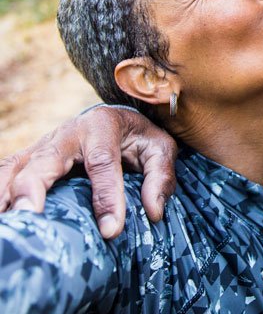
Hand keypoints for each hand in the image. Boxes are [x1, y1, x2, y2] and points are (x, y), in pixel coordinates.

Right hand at [0, 106, 177, 238]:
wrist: (116, 118)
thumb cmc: (138, 137)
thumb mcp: (159, 148)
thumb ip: (160, 176)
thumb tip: (154, 212)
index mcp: (102, 125)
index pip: (102, 161)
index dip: (106, 195)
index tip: (111, 229)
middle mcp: (68, 133)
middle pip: (45, 160)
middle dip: (35, 188)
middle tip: (32, 217)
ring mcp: (43, 145)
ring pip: (17, 168)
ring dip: (9, 194)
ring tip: (12, 225)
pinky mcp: (29, 159)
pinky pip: (6, 174)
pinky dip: (0, 195)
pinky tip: (5, 219)